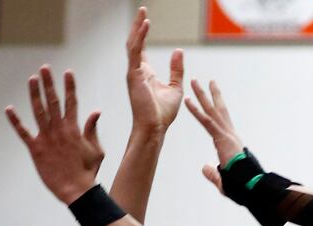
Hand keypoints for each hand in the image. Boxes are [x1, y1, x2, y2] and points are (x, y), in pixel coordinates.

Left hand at [6, 66, 103, 203]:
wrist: (77, 190)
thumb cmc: (88, 172)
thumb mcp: (96, 150)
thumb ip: (93, 129)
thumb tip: (96, 112)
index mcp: (74, 129)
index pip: (72, 102)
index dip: (70, 86)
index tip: (67, 72)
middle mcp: (59, 130)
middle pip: (53, 101)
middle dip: (49, 83)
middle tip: (44, 68)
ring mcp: (46, 138)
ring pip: (39, 111)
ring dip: (35, 94)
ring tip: (32, 79)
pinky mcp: (36, 149)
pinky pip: (23, 133)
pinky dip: (15, 121)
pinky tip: (9, 109)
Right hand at [126, 7, 183, 135]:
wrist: (155, 128)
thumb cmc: (163, 113)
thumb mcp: (175, 88)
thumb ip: (176, 70)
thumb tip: (178, 51)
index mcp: (145, 73)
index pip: (141, 48)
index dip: (143, 33)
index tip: (146, 19)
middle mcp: (137, 71)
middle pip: (135, 42)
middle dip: (137, 25)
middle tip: (142, 9)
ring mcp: (133, 72)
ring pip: (133, 44)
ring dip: (137, 28)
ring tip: (143, 13)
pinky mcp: (134, 75)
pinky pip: (135, 51)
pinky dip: (140, 37)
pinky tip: (145, 25)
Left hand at [185, 80, 244, 188]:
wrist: (251, 185)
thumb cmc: (242, 185)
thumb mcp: (223, 179)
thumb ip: (213, 173)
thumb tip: (204, 168)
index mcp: (231, 143)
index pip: (222, 122)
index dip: (217, 109)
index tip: (213, 99)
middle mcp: (230, 134)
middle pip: (219, 110)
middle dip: (211, 95)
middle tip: (205, 81)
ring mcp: (227, 134)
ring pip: (212, 110)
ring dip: (202, 95)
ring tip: (194, 81)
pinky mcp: (222, 138)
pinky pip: (206, 121)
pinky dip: (196, 110)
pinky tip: (187, 100)